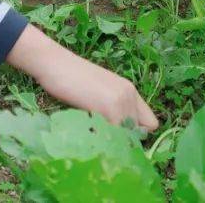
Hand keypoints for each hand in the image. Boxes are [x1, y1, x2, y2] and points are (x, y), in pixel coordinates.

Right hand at [6, 24, 157, 131]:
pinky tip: (87, 129)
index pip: (150, 123)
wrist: (55, 63)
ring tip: (92, 131)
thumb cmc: (69, 77)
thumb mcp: (98, 92)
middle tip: (100, 134)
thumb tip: (118, 136)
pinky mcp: (111, 107)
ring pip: (127, 137)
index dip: (135, 133)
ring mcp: (122, 100)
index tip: (116, 135)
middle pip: (138, 134)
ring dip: (111, 141)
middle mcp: (130, 94)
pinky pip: (115, 136)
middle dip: (122, 139)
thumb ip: (112, 109)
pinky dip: (102, 139)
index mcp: (129, 90)